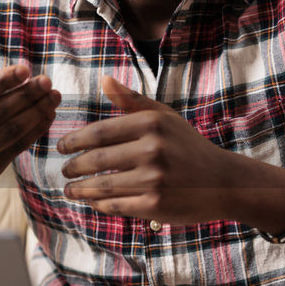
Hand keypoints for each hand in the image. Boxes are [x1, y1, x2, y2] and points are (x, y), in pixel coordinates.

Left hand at [57, 77, 284, 229]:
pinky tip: (91, 202)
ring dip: (80, 189)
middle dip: (74, 166)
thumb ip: (133, 101)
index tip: (61, 147)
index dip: (75, 141)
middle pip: (97, 159)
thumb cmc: (188, 147)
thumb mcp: (165, 118)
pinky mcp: (155, 205)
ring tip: (69, 190)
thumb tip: (104, 80)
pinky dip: (99, 204)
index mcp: (152, 124)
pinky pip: (116, 205)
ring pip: (103, 185)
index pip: (100, 132)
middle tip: (64, 170)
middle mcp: (152, 150)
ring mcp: (154, 179)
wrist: (223, 182)